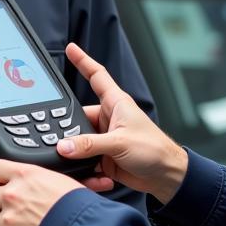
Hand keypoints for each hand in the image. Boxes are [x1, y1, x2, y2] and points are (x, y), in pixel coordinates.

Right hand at [57, 42, 188, 203]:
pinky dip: (85, 167)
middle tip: (59, 138)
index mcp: (116, 104)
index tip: (70, 48)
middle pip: (78, 116)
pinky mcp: (104, 156)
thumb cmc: (154, 150)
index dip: (83, 61)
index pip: (97, 76)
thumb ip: (90, 144)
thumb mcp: (120, 143)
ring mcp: (105, 138)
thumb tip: (64, 145)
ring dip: (76, 152)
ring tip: (75, 160)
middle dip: (68, 128)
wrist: (166, 176)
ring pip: (78, 141)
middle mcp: (109, 118)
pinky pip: (85, 159)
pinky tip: (92, 174)